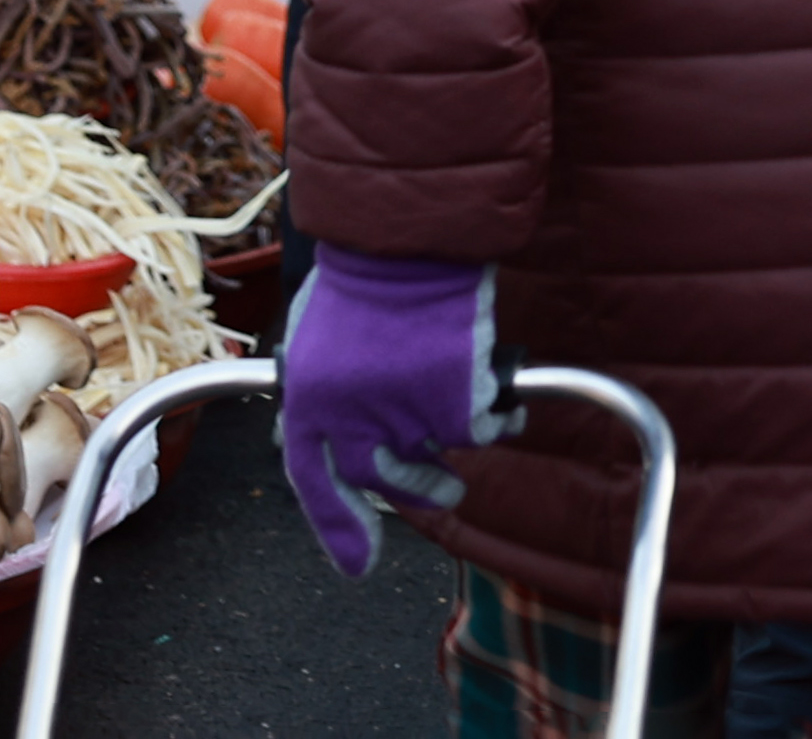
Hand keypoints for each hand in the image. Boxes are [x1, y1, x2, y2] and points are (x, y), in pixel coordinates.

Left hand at [276, 247, 507, 577]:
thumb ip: (327, 393)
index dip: (338, 528)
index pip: (316, 483)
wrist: (406, 245)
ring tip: (472, 426)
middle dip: (415, 492)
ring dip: (455, 446)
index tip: (359, 565)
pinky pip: (482, 430)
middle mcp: (350, 423)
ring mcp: (403, 417)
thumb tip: (346, 437)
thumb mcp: (318, 341)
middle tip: (445, 492)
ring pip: (436, 450)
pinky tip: (503, 401)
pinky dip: (499, 420)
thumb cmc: (361, 281)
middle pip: (384, 480)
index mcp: (308, 406)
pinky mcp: (454, 405)